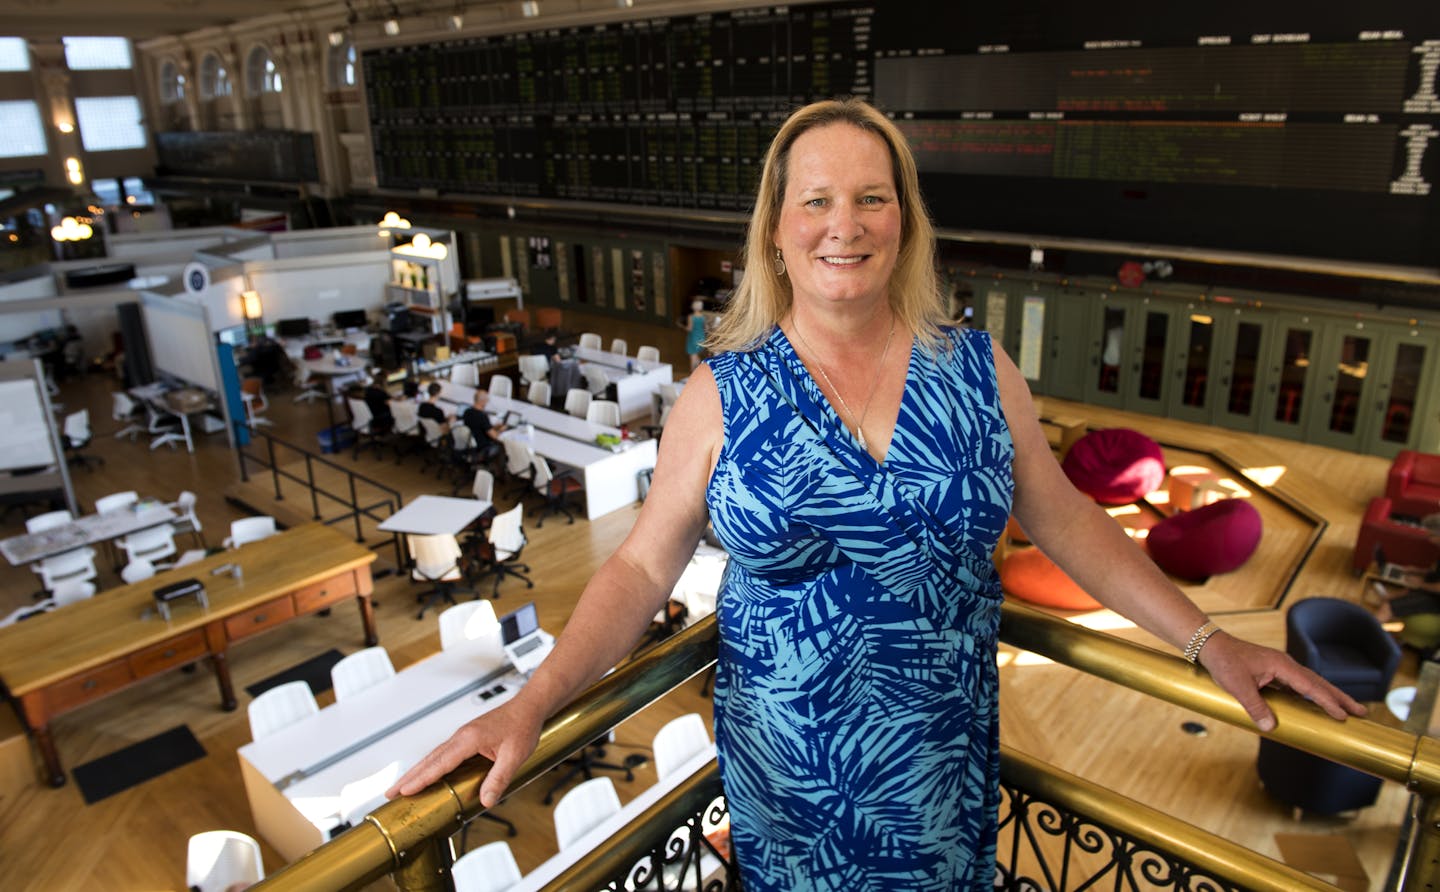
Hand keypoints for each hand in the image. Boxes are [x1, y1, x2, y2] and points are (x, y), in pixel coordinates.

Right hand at [385, 698, 543, 806]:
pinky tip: (425, 774)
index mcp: (469, 739)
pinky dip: (429, 765)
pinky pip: (442, 754)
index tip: (405, 790)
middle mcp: (461, 736)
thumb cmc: (522, 727)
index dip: (421, 778)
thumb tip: (486, 800)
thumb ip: (499, 778)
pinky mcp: (466, 738)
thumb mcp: (515, 756)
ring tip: (401, 787)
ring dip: (416, 772)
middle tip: (390, 793)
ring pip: (433, 756)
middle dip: (409, 777)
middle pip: (429, 760)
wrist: (529, 708)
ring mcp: (462, 736)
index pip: (440, 763)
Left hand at [1198, 631, 1365, 732]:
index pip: (1311, 686)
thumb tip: (1270, 727)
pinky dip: (1309, 696)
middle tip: (1361, 713)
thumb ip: (1254, 706)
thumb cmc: (1224, 662)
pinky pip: (1297, 687)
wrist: (1210, 646)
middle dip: (1340, 698)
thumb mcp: (1237, 686)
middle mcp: (1286, 665)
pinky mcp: (1273, 673)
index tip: (1344, 715)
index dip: (1328, 701)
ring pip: (1309, 685)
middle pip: (1318, 683)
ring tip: (1344, 712)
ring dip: (1326, 697)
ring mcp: (1280, 669)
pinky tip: (1313, 707)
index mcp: (1282, 665)